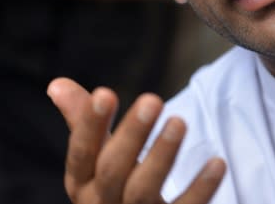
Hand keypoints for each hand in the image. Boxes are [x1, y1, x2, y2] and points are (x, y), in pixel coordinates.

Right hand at [47, 78, 225, 203]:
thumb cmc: (113, 189)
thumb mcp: (95, 160)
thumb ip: (83, 123)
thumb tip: (56, 83)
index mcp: (82, 184)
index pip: (81, 153)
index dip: (90, 125)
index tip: (105, 93)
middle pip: (113, 171)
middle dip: (132, 135)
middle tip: (153, 99)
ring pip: (143, 191)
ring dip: (162, 155)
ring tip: (179, 121)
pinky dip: (201, 188)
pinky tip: (217, 162)